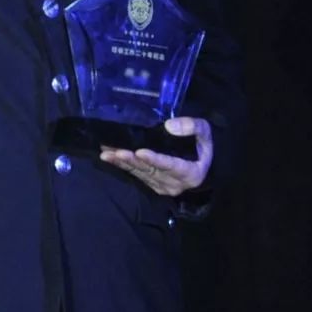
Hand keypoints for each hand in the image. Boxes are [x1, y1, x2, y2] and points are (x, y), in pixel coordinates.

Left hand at [98, 116, 213, 196]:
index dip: (156, 159)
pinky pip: (136, 175)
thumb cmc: (202, 146)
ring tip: (107, 154)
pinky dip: (122, 166)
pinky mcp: (152, 185)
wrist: (201, 164)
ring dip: (123, 164)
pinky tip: (109, 158)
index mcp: (191, 173)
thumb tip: (170, 126)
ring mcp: (162, 186)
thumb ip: (192, 127)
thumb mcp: (205, 133)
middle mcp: (174, 184)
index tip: (140, 152)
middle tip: (117, 152)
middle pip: (151, 171)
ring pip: (140, 174)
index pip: (172, 165)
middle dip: (132, 161)